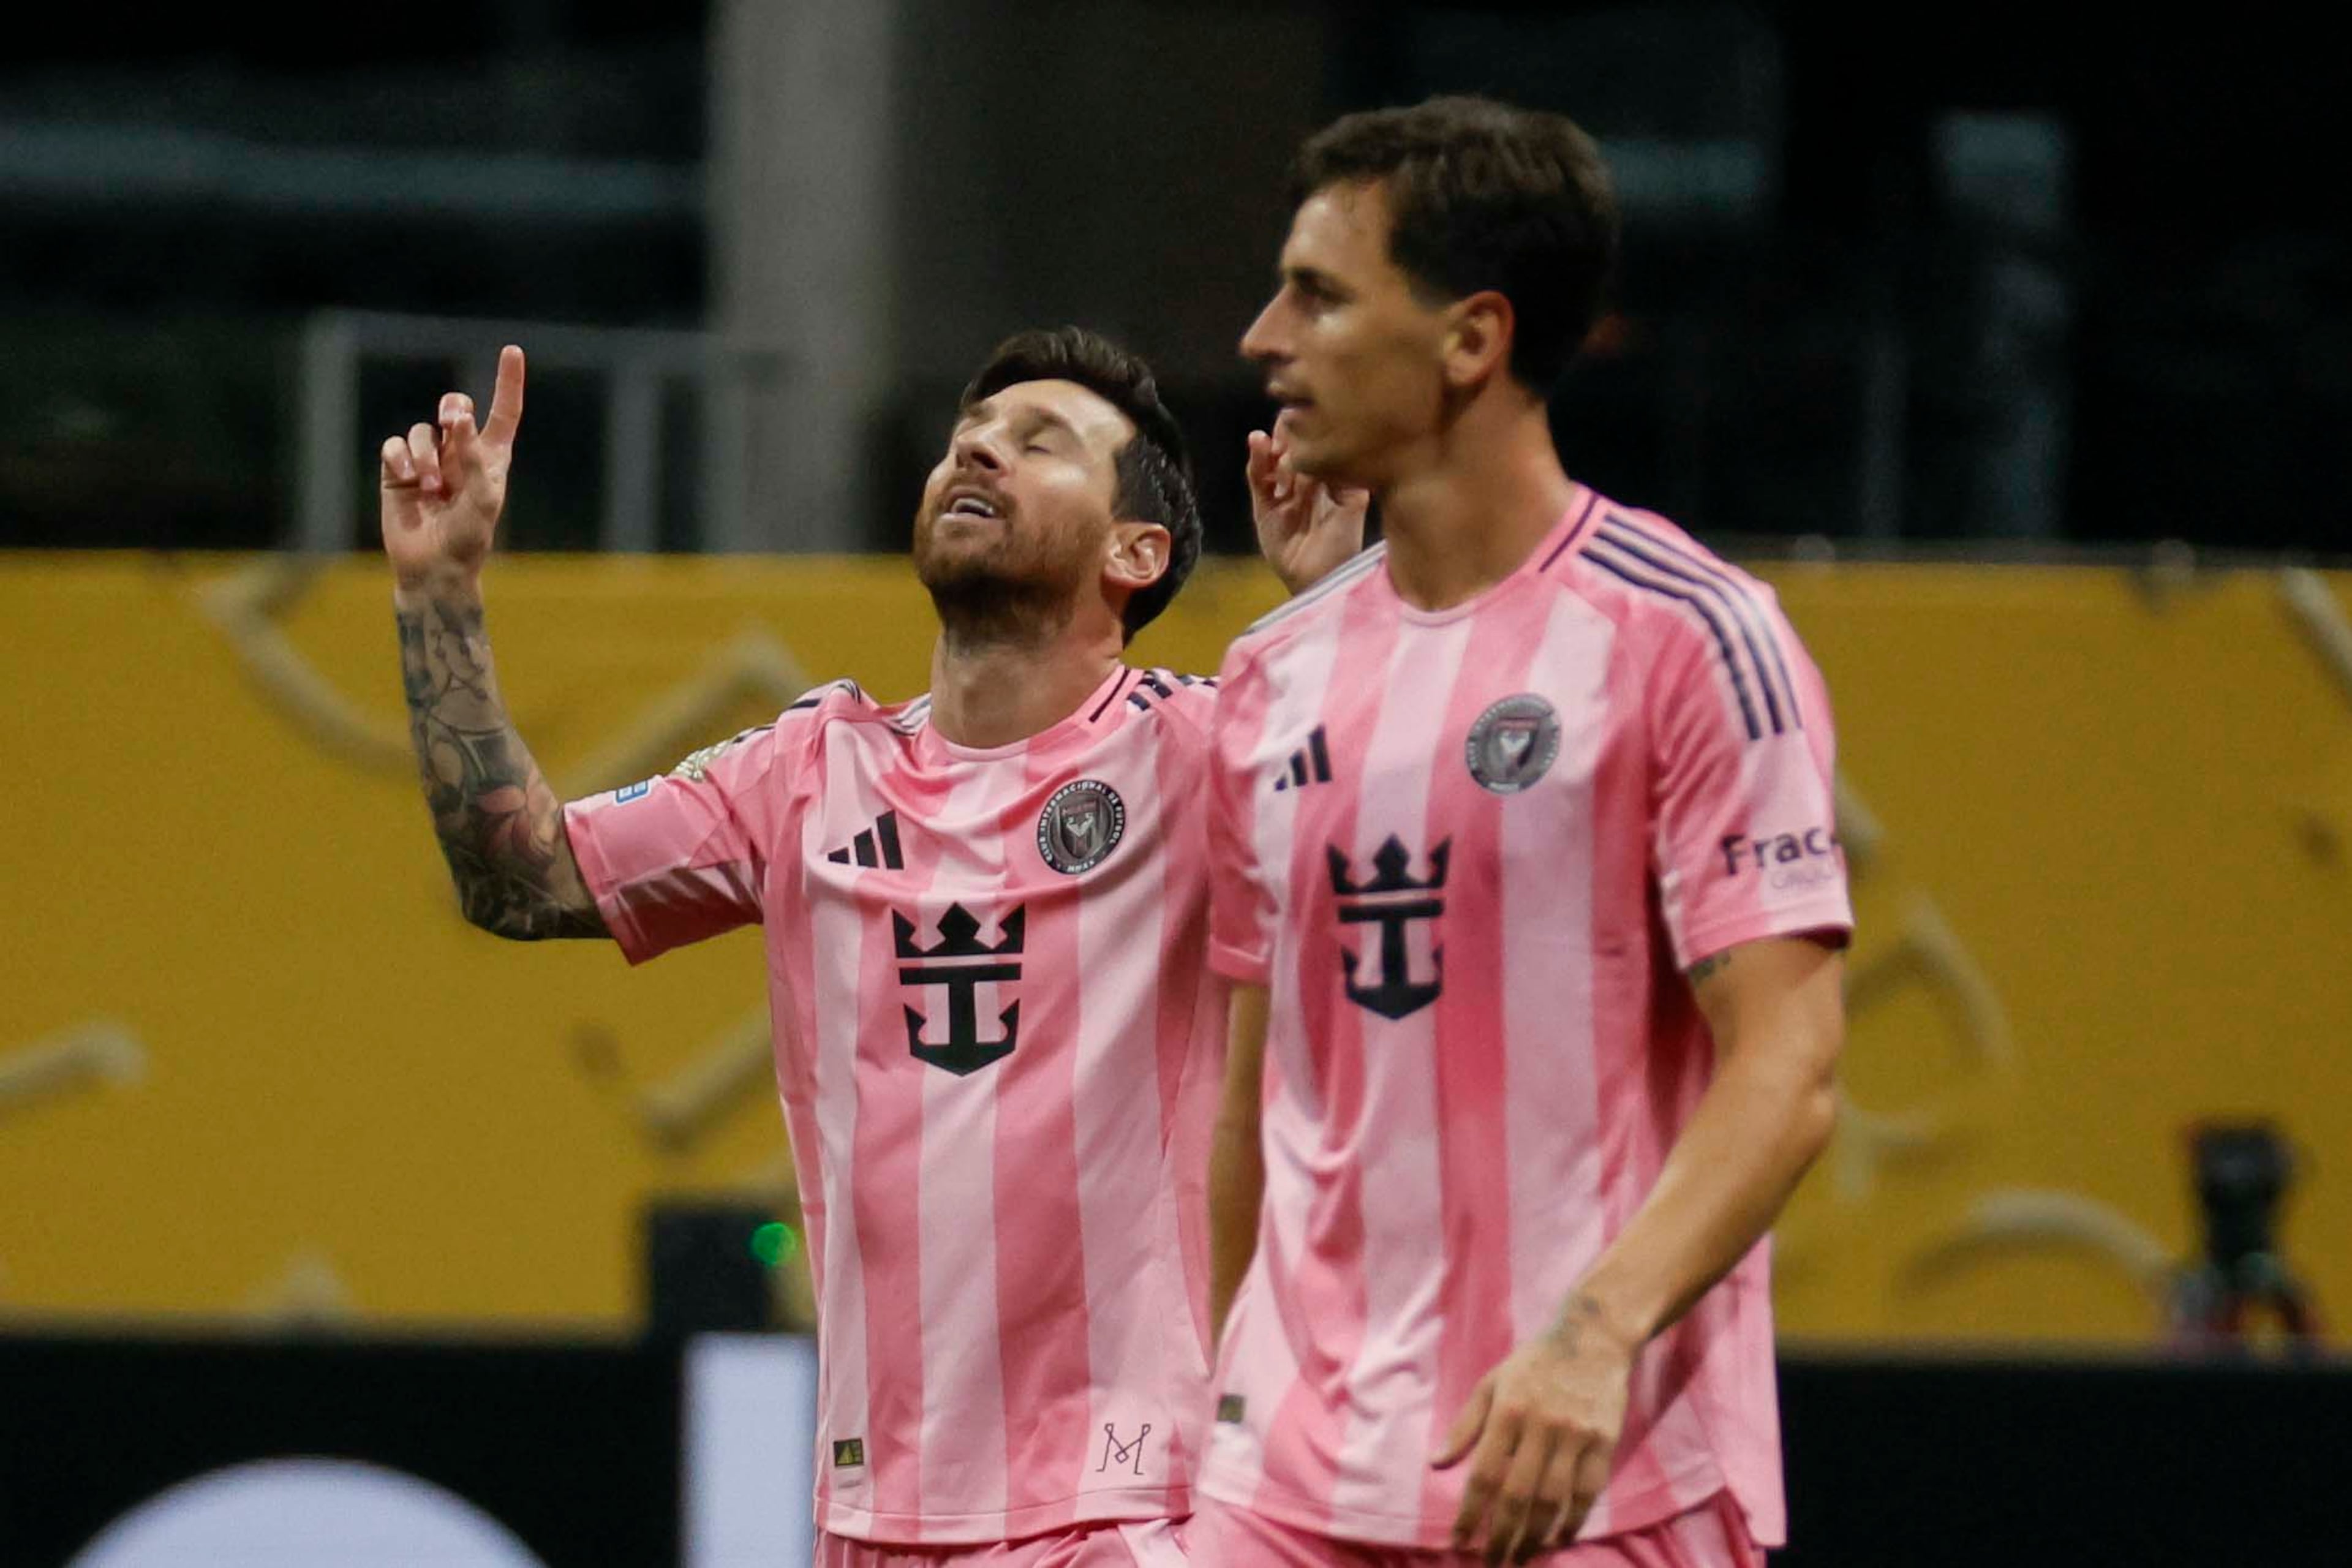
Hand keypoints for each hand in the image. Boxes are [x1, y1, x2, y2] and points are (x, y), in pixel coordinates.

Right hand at [380, 345, 525, 590]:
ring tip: (430, 488)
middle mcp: (460, 454)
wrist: (434, 567)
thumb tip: (460, 419)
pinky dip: (400, 460)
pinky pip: (394, 446)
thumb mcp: (483, 499)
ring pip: (422, 430)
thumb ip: (474, 457)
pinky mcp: (397, 471)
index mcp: (490, 458)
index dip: (508, 382)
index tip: (512, 350)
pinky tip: (407, 483)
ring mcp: (428, 461)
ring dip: (425, 455)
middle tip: (452, 420)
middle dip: (452, 407)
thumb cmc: (468, 538)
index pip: (503, 413)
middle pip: (454, 407)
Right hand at [1247, 426, 1368, 594]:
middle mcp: (1303, 479)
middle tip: (1291, 446)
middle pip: (1290, 441)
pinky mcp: (1263, 506)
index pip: (1315, 439)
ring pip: (1271, 455)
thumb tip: (1328, 442)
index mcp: (1327, 475)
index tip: (1311, 432)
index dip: (1310, 429)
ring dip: (1271, 444)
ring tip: (1276, 449)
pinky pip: (1255, 476)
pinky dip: (1255, 458)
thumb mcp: (1352, 502)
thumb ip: (1342, 471)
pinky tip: (1258, 442)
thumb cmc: (1342, 543)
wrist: (1322, 576)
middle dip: (1289, 436)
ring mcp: (1281, 491)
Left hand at [1430, 1296, 1635, 1562]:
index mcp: (1507, 1411)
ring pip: (1553, 1500)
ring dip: (1534, 1538)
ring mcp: (1575, 1435)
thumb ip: (1465, 1425)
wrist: (1594, 1336)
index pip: (1484, 1474)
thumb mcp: (1492, 1383)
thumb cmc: (1535, 1362)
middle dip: (1501, 1536)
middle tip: (1490, 1562)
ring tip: (1520, 1558)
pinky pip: (1588, 1492)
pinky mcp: (1604, 1441)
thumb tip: (1436, 1463)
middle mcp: (1540, 1426)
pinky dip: (1573, 1521)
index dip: (1470, 1514)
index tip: (1459, 1543)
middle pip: (1518, 1496)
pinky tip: (1558, 1538)